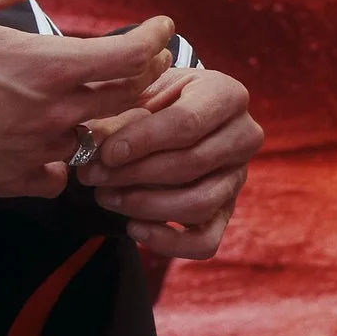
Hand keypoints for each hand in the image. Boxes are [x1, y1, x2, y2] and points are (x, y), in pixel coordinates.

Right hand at [0, 0, 179, 200]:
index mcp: (47, 66)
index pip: (128, 56)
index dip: (154, 38)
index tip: (162, 28)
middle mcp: (53, 113)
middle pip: (125, 98)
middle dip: (143, 75)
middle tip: (144, 60)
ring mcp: (36, 151)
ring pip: (89, 135)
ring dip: (95, 117)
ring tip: (87, 102)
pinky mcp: (14, 180)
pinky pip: (57, 174)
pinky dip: (59, 160)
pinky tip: (46, 147)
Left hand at [83, 64, 261, 256]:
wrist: (172, 115)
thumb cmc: (153, 99)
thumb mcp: (137, 93)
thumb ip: (118, 114)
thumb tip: (93, 144)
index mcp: (226, 95)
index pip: (187, 122)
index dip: (143, 141)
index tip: (106, 153)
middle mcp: (243, 136)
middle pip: (191, 164)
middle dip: (135, 174)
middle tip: (93, 175)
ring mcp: (238, 177)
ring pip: (198, 203)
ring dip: (145, 205)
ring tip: (105, 196)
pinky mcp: (227, 212)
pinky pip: (205, 241)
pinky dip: (168, 242)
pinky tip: (134, 227)